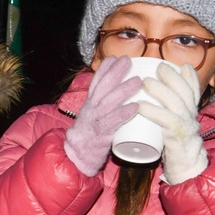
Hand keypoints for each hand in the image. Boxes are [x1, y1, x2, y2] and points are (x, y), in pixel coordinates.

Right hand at [63, 55, 140, 175]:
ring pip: (108, 102)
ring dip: (123, 90)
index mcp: (89, 104)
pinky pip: (113, 121)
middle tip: (128, 61)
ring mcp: (95, 121)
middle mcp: (91, 109)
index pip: (95, 82)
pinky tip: (135, 107)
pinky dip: (124, 113)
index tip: (114, 57)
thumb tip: (121, 94)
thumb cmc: (89, 136)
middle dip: (115, 72)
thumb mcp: (92, 116)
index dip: (104, 69)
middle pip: (102, 87)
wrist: (76, 156)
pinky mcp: (101, 134)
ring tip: (138, 81)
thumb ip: (105, 105)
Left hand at [138, 62, 208, 183]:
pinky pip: (166, 121)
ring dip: (161, 90)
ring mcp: (186, 127)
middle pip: (185, 92)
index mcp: (191, 114)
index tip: (182, 65)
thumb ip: (169, 117)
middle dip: (173, 77)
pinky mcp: (176, 138)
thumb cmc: (175, 150)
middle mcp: (192, 117)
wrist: (187, 172)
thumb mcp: (175, 129)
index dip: (190, 77)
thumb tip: (150, 103)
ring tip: (146, 81)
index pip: (194, 91)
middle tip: (159, 67)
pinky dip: (153, 111)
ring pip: (176, 103)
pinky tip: (141, 105)